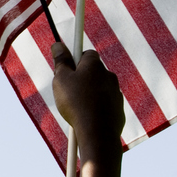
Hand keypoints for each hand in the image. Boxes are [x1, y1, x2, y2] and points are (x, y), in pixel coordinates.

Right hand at [51, 43, 124, 176]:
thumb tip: (58, 44)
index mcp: (94, 64)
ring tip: (75, 108)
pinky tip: (86, 118)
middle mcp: (108, 75)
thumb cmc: (77, 103)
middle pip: (92, 71)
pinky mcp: (118, 109)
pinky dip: (96, 108)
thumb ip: (60, 61)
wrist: (98, 133)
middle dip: (80, 78)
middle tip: (66, 90)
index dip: (74, 60)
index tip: (65, 69)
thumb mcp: (61, 79)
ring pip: (98, 89)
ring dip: (88, 94)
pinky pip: (104, 104)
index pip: (85, 53)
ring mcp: (116, 92)